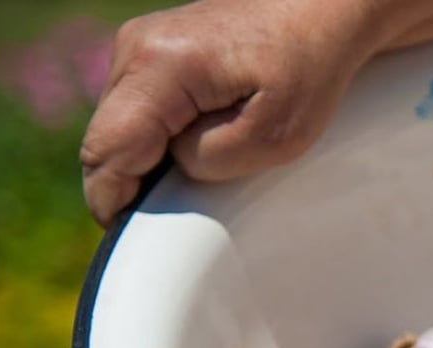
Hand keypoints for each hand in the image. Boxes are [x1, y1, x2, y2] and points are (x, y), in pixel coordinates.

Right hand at [80, 0, 432, 226]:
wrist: (326, 10)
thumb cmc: (312, 67)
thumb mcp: (278, 136)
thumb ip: (214, 160)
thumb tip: (177, 167)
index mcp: (160, 67)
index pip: (107, 152)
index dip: (112, 203)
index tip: (132, 240)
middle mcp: (135, 49)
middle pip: (106, 142)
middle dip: (131, 184)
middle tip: (172, 217)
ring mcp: (139, 46)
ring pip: (121, 128)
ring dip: (149, 159)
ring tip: (198, 174)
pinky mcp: (154, 51)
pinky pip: (140, 111)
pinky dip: (160, 138)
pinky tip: (198, 147)